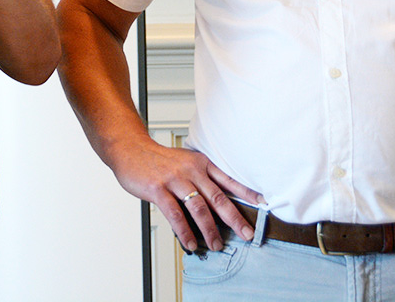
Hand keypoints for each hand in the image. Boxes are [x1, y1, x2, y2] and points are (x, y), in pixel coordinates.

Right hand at [108, 137, 263, 252]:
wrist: (131, 150)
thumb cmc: (158, 160)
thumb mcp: (184, 162)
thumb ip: (200, 178)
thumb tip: (216, 203)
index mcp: (200, 163)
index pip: (228, 179)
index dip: (247, 192)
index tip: (263, 203)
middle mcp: (191, 170)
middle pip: (218, 197)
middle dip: (235, 218)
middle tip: (247, 233)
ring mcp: (174, 180)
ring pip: (199, 209)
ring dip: (210, 230)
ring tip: (216, 244)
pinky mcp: (158, 189)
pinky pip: (175, 215)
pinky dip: (185, 232)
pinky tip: (190, 243)